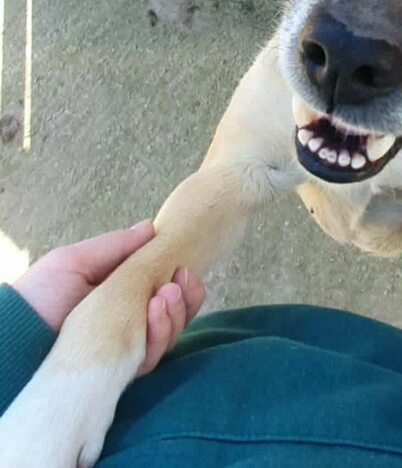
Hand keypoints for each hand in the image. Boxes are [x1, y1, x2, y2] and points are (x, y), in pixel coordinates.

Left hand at [12, 221, 204, 374]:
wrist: (14, 338)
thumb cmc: (37, 298)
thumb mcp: (75, 262)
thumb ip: (116, 247)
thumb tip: (151, 227)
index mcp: (119, 298)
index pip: (162, 293)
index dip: (180, 283)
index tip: (183, 268)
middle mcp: (126, 326)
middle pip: (173, 316)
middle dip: (184, 298)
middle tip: (178, 282)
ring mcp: (124, 351)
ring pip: (167, 336)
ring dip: (174, 314)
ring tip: (164, 296)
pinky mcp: (119, 373)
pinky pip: (151, 357)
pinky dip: (159, 335)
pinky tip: (154, 313)